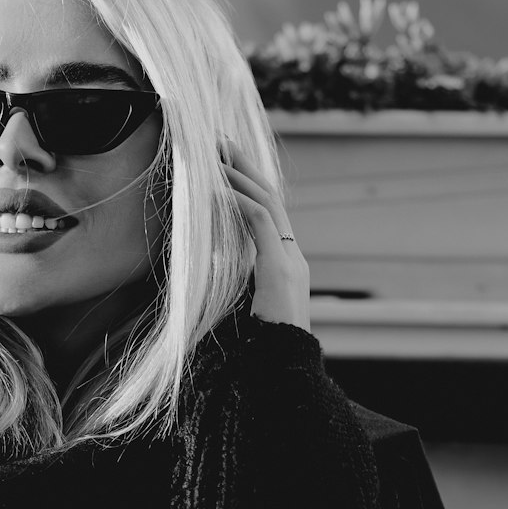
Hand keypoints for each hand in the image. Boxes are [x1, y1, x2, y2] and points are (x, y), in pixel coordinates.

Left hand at [222, 140, 309, 330]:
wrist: (287, 367)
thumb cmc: (266, 347)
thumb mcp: (248, 310)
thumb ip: (238, 288)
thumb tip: (215, 272)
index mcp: (285, 265)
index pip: (269, 213)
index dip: (249, 186)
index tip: (228, 164)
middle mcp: (292, 256)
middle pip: (271, 198)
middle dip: (246, 167)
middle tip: (222, 141)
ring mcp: (290, 261)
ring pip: (267, 203)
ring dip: (240, 177)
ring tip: (216, 156)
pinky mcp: (281, 268)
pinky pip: (261, 223)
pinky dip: (239, 203)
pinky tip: (218, 190)